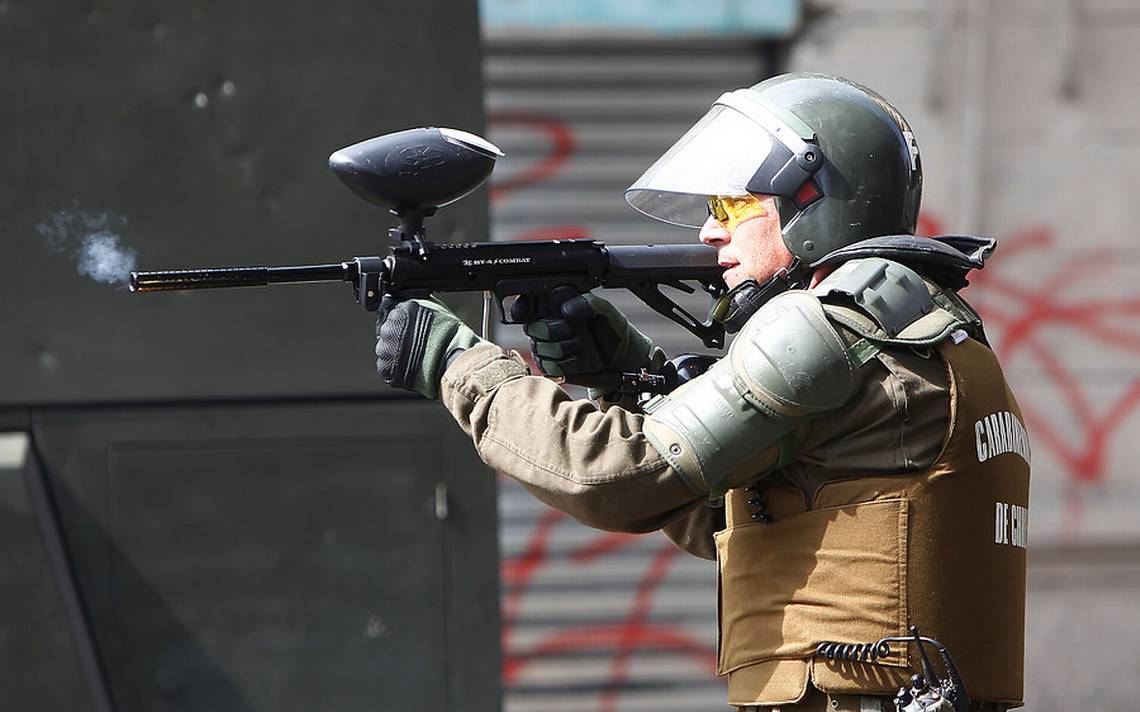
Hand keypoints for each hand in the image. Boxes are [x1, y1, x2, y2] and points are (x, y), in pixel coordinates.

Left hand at [375, 297, 484, 398]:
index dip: (398, 317)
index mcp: (400, 309)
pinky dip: (396, 366)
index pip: (387, 307)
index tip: (406, 325)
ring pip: (384, 347)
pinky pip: (386, 364)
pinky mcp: (386, 367)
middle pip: (385, 328)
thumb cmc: (451, 337)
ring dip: (395, 350)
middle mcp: (389, 327)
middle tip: (414, 342)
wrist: (454, 363)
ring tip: (415, 354)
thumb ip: (414, 302)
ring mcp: (386, 348)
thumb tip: (402, 299)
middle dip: (396, 334)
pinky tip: (411, 364)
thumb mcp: (435, 307)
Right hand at [513, 286, 653, 380]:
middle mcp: (547, 324)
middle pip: (531, 328)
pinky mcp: (551, 366)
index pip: (526, 303)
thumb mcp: (605, 309)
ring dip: (562, 348)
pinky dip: (564, 364)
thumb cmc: (612, 328)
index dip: (521, 308)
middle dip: (550, 330)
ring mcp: (547, 346)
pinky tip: (578, 359)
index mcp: (555, 305)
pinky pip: (547, 366)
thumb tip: (567, 310)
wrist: (620, 357)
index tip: (525, 313)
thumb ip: (587, 302)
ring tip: (580, 345)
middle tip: (570, 329)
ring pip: (539, 348)